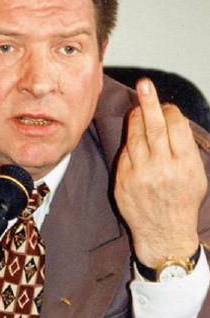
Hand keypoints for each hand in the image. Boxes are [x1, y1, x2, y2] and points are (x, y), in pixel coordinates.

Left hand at [114, 78, 206, 265]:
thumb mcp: (196, 176)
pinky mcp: (122, 181)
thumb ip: (185, 149)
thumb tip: (172, 120)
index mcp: (184, 165)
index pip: (175, 126)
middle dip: (149, 102)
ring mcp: (138, 175)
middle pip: (153, 127)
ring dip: (136, 119)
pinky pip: (125, 153)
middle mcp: (161, 168)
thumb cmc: (182, 202)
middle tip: (145, 84)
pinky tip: (133, 136)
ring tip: (139, 108)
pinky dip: (129, 142)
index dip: (170, 112)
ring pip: (135, 137)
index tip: (167, 106)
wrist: (163, 234)